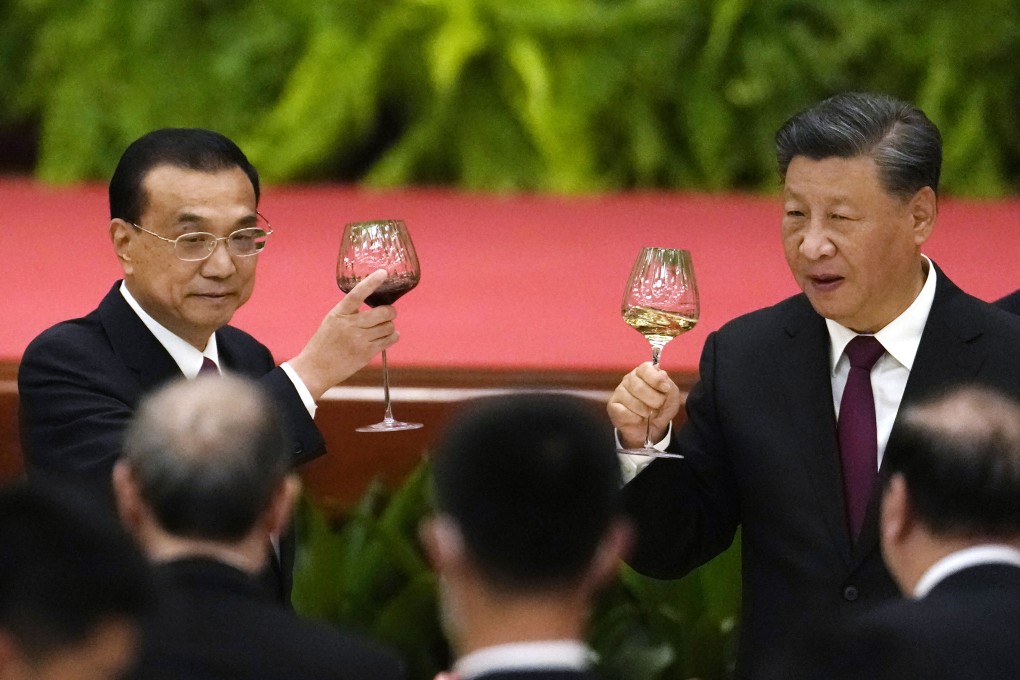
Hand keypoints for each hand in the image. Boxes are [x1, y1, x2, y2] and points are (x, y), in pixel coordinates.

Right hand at [288, 269, 398, 399]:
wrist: (316, 368)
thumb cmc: (324, 342)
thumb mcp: (332, 320)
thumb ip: (350, 312)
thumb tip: (375, 304)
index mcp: (339, 313)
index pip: (357, 294)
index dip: (371, 282)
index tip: (383, 272)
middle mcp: (350, 325)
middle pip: (383, 312)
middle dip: (390, 312)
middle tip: (388, 313)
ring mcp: (359, 340)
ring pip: (389, 327)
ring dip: (390, 326)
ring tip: (383, 328)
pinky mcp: (366, 353)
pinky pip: (389, 340)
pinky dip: (392, 337)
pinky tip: (387, 337)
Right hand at [607, 361, 680, 448]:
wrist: (652, 427)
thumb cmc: (661, 408)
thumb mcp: (671, 396)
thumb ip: (668, 384)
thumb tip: (661, 374)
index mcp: (643, 372)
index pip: (645, 368)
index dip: (656, 379)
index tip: (665, 389)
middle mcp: (629, 379)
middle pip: (639, 387)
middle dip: (654, 400)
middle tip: (659, 406)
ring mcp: (619, 391)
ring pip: (632, 402)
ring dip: (646, 412)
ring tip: (649, 414)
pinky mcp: (612, 405)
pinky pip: (624, 412)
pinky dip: (636, 418)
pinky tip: (639, 418)